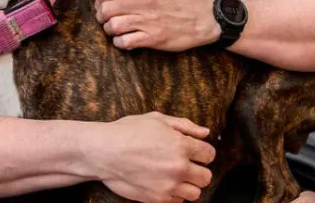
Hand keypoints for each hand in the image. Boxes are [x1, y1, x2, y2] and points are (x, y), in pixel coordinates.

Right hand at [92, 111, 215, 202]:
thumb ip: (185, 126)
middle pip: (206, 177)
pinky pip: (179, 202)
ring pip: (195, 193)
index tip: (196, 151)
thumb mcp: (157, 119)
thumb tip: (205, 132)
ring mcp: (169, 186)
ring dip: (189, 184)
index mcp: (181, 145)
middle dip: (199, 169)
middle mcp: (179, 167)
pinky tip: (165, 182)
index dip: (204, 151)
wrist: (105, 151)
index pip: (209, 154)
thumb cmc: (129, 131)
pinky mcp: (158, 199)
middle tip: (187, 163)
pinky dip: (176, 194)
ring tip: (177, 175)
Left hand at [94, 0, 219, 50]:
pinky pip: (125, 42)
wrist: (201, 18)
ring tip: (117, 33)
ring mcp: (146, 20)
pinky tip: (126, 42)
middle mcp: (141, 2)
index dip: (99, 3)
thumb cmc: (176, 3)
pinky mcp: (153, 38)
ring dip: (110, 32)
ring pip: (113, 25)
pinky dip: (121, 44)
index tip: (104, 10)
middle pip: (106, 10)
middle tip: (108, 23)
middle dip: (102, 19)